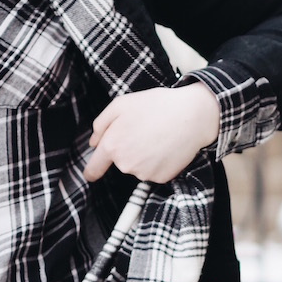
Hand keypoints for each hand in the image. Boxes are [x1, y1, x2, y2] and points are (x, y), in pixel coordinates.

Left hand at [84, 82, 219, 184]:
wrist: (192, 116)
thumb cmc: (156, 106)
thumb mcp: (121, 104)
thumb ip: (101, 124)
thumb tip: (94, 143)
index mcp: (112, 145)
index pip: (94, 168)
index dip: (91, 172)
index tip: (90, 175)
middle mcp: (125, 164)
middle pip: (120, 162)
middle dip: (127, 149)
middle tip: (143, 131)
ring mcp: (144, 173)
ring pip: (137, 167)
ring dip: (143, 156)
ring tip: (157, 136)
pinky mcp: (161, 178)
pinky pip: (153, 171)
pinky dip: (158, 162)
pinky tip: (166, 146)